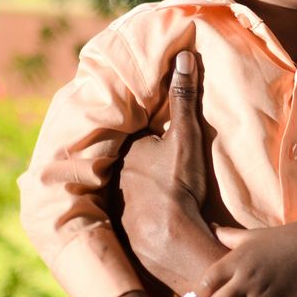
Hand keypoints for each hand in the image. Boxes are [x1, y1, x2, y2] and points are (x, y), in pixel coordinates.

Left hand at [119, 51, 227, 293]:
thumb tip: (182, 56)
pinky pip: (120, 211)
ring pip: (119, 185)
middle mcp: (110, 172)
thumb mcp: (186, 138)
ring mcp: (111, 201)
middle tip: (153, 164)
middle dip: (134, 159)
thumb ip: (184, 99)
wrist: (170, 240)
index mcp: (125, 148)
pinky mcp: (117, 227)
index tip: (155, 135)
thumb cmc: (177, 186)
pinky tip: (141, 216)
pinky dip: (129, 211)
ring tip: (147, 189)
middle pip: (123, 158)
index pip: (133, 132)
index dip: (145, 132)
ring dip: (130, 186)